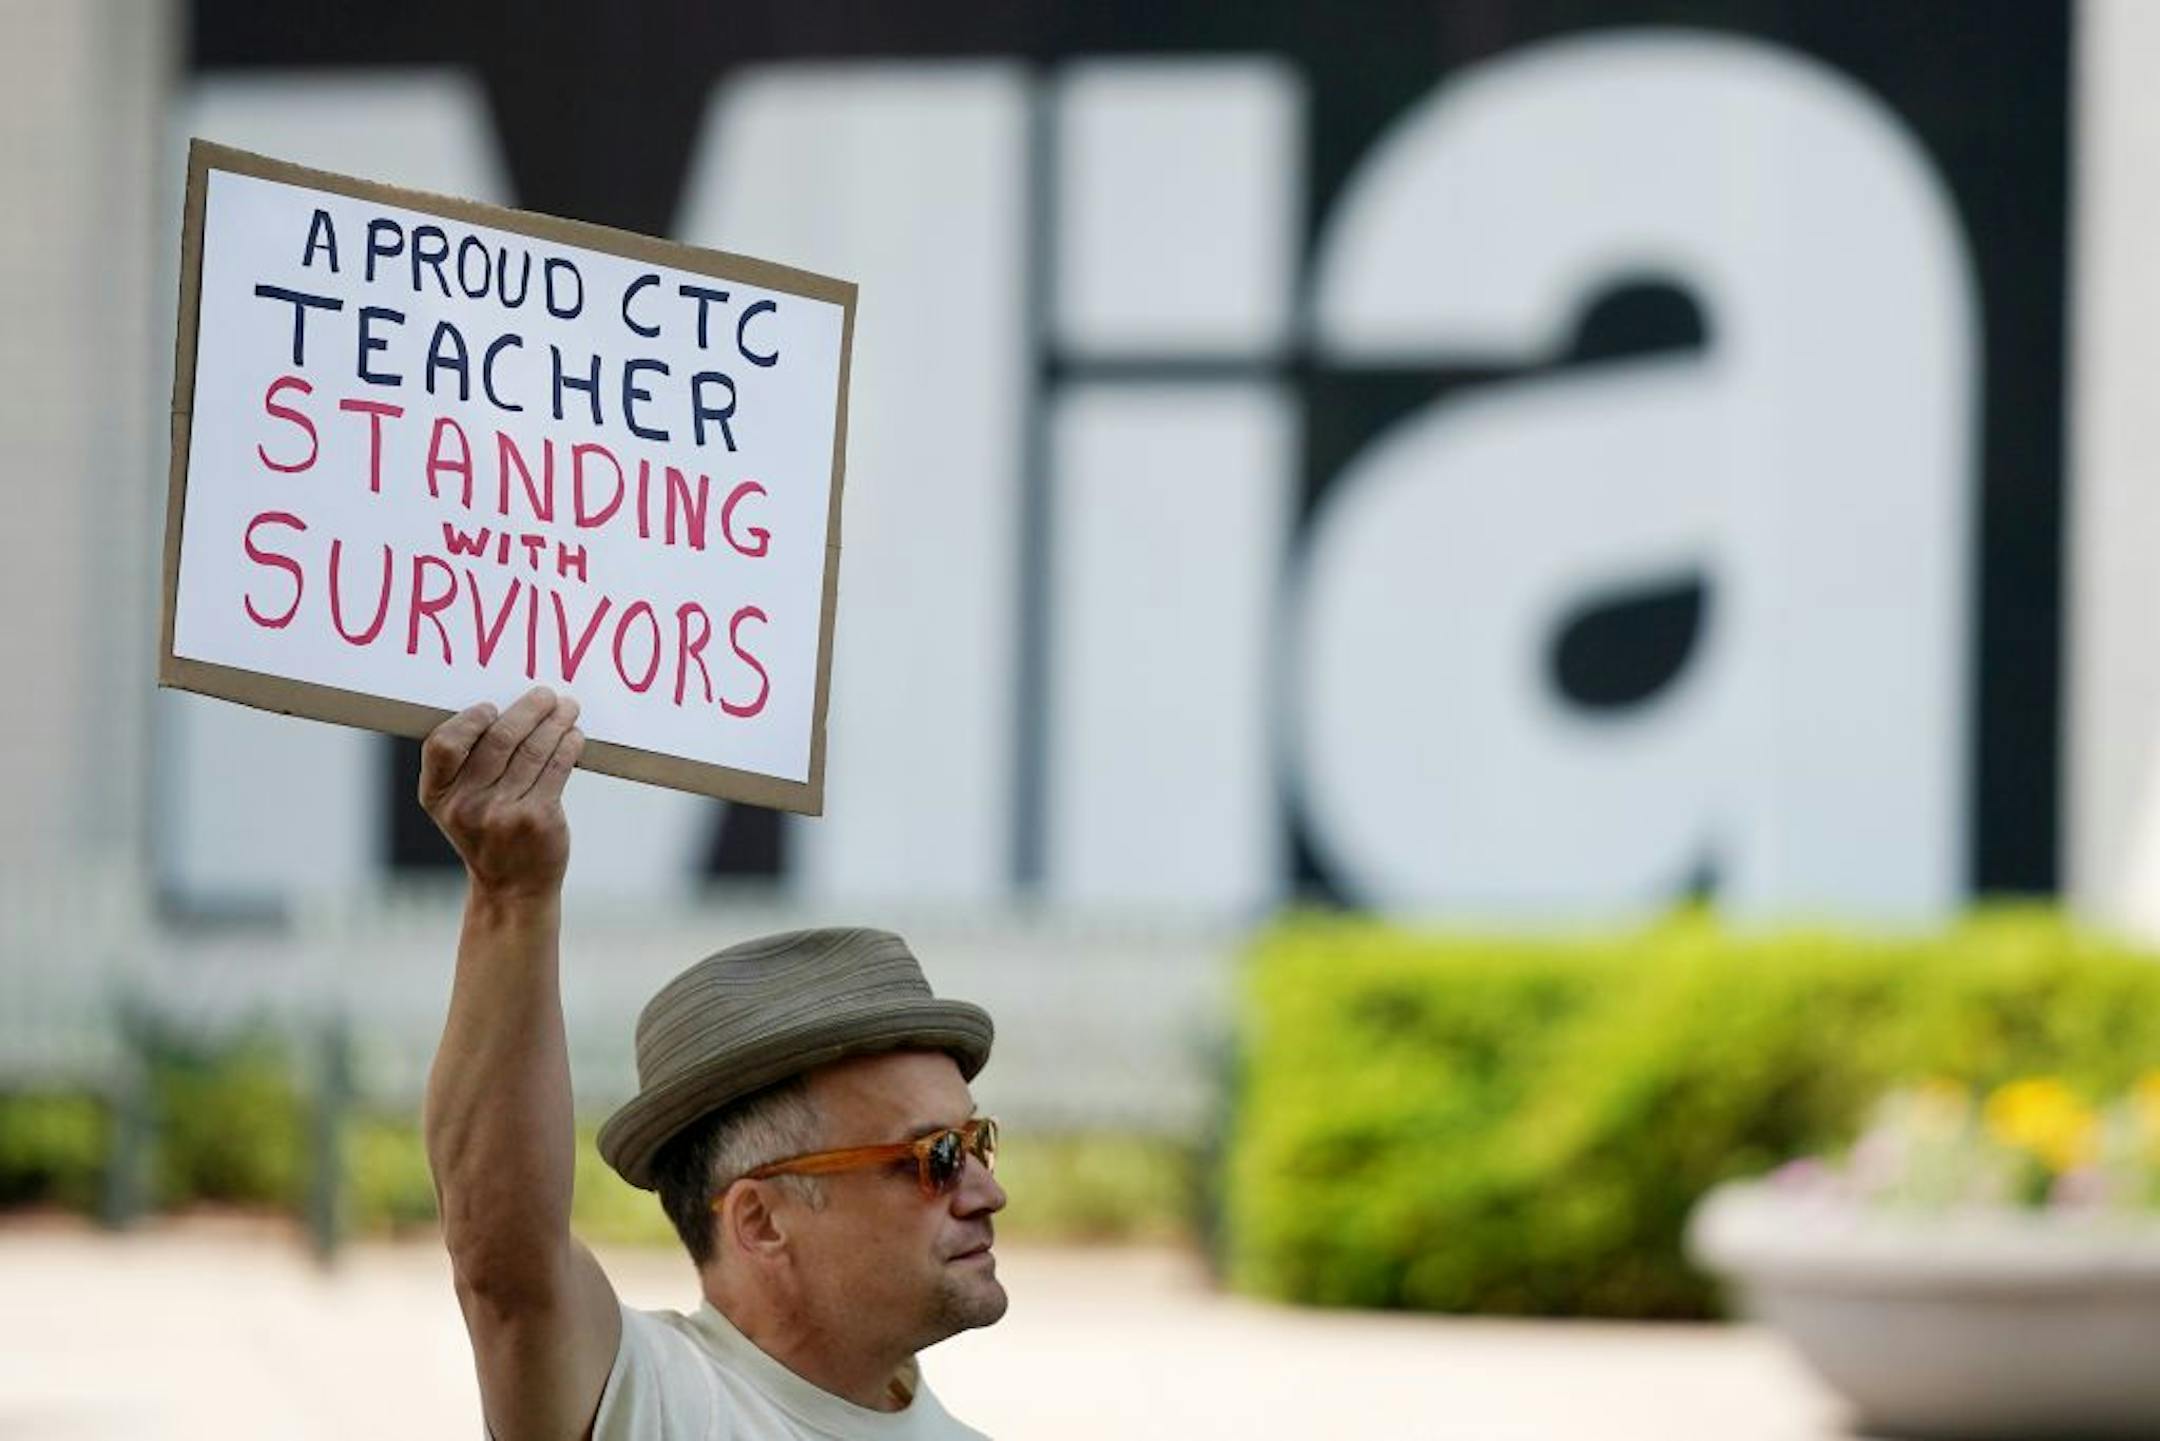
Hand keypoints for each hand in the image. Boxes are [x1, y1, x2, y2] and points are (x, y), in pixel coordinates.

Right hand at [418, 686, 583, 897]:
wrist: (512, 887)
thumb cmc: (488, 834)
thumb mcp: (460, 806)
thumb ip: (468, 766)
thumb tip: (507, 707)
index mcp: (438, 796)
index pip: (442, 745)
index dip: (469, 720)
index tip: (492, 706)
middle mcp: (466, 805)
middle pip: (498, 738)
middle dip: (528, 709)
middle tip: (545, 694)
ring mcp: (502, 813)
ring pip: (533, 749)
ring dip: (555, 721)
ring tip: (567, 707)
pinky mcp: (537, 818)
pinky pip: (556, 767)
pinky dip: (568, 744)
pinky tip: (574, 735)